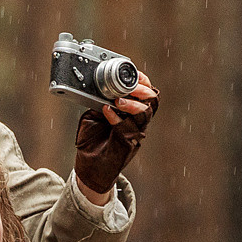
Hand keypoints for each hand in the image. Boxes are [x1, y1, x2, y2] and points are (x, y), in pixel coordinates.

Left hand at [73, 78, 159, 200]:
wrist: (88, 167)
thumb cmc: (91, 141)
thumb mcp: (93, 115)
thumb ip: (98, 101)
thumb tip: (98, 87)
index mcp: (131, 112)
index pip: (146, 93)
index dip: (144, 82)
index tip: (135, 73)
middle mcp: (136, 122)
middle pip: (152, 101)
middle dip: (143, 90)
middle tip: (130, 86)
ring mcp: (134, 133)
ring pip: (145, 114)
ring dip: (133, 104)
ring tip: (118, 100)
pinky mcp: (128, 145)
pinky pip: (129, 129)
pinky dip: (118, 118)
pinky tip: (107, 112)